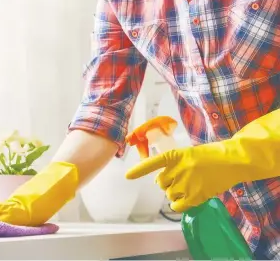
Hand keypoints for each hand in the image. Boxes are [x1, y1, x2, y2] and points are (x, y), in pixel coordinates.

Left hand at [126, 109, 279, 211]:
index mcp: (175, 155)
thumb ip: (174, 164)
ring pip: (169, 194)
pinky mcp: (195, 196)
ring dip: (175, 192)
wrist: (231, 160)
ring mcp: (185, 183)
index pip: (152, 163)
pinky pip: (177, 205)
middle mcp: (177, 169)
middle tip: (182, 179)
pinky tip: (186, 199)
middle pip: (161, 183)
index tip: (127, 176)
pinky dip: (179, 204)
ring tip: (190, 185)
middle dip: (168, 182)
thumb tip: (162, 181)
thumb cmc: (210, 155)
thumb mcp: (189, 153)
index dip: (139, 171)